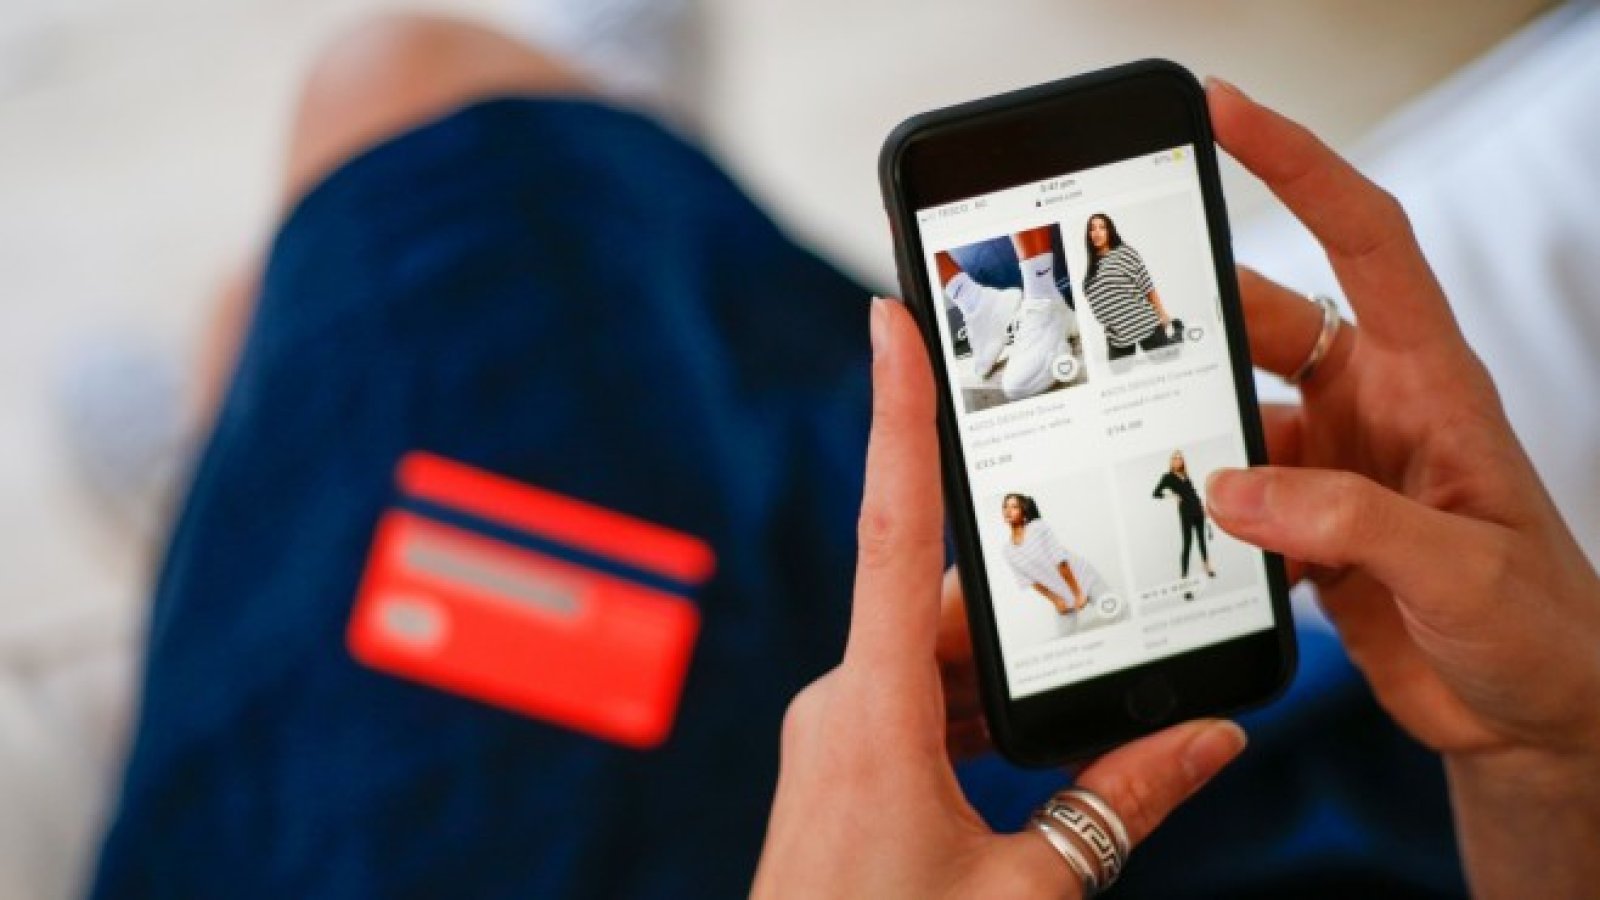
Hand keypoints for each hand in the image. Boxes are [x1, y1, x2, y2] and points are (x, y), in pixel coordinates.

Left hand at [751, 298, 1247, 897]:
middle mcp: (841, 702)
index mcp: (872, 711)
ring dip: (1010, 672)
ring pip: (935, 659)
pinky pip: (915, 703)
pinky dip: (978, 711)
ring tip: (1095, 689)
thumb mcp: (1030, 892)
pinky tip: (1033, 752)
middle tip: (1114, 591)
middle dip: (1034, 604)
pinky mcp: (841, 762)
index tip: (887, 316)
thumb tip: (1210, 738)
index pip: (891, 527)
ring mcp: (835, 733)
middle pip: (946, 606)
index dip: (895, 413)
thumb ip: (1119, 807)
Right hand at [1203, 79, 1599, 893]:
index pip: (1362, 239)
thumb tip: (1234, 488)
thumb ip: (1348, 523)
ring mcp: (1332, 466)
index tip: (1224, 113)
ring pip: (1231, 416)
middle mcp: (1373, 407)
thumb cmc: (1543, 629)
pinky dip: (1193, 512)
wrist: (1539, 718)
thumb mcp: (1462, 571)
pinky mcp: (1303, 527)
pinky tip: (1169, 536)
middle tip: (1109, 319)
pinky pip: (1228, 495)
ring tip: (1123, 450)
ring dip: (1184, 434)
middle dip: (1189, 318)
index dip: (1296, 165)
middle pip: (1264, 324)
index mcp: (1428, 381)